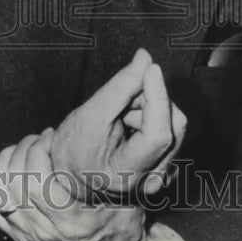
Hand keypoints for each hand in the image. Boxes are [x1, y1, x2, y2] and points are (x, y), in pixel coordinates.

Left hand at [0, 130, 195, 240]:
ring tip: (30, 150)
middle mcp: (43, 229)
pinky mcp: (20, 233)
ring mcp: (28, 233)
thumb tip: (129, 119)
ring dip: (10, 160)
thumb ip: (125, 165)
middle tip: (44, 137)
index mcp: (69, 219)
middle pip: (13, 179)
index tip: (56, 134)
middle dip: (26, 147)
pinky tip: (13, 169)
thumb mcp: (130, 191)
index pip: (34, 180)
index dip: (40, 149)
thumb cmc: (126, 217)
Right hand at [50, 48, 186, 199]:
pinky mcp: (165, 169)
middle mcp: (150, 181)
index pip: (158, 134)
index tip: (151, 68)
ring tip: (121, 119)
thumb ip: (121, 86)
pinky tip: (131, 128)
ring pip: (173, 126)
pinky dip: (152, 120)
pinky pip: (170, 132)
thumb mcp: (91, 114)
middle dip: (148, 102)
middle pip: (171, 126)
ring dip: (148, 111)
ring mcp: (160, 178)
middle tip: (121, 102)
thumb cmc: (74, 150)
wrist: (69, 176)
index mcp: (126, 174)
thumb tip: (145, 59)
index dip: (157, 97)